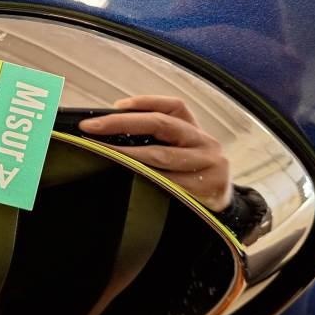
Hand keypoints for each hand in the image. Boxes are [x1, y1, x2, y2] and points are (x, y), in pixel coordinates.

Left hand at [79, 95, 231, 211]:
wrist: (223, 212)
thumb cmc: (191, 179)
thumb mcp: (181, 154)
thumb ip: (156, 141)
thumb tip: (109, 131)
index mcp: (195, 130)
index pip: (173, 106)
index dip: (144, 102)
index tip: (115, 105)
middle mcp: (205, 143)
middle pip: (162, 124)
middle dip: (121, 123)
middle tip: (92, 127)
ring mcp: (209, 165)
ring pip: (162, 156)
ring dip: (128, 153)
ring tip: (103, 151)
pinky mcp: (207, 189)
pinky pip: (169, 183)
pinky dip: (145, 179)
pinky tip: (127, 177)